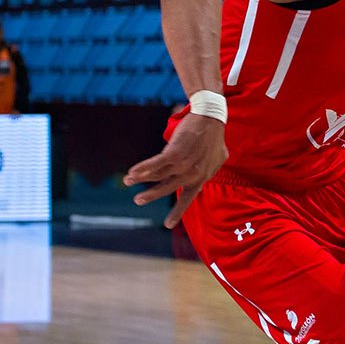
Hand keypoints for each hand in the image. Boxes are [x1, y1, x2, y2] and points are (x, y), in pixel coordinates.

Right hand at [124, 113, 227, 228]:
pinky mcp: (175, 152)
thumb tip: (207, 175)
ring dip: (140, 178)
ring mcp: (184, 164)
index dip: (178, 212)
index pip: (188, 198)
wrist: (211, 118)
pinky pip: (155, 164)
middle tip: (137, 200)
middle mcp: (192, 174)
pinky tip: (132, 171)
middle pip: (167, 188)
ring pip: (158, 175)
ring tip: (127, 180)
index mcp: (201, 178)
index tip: (167, 225)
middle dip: (151, 195)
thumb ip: (209, 169)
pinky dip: (142, 168)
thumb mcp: (217, 158)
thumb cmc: (213, 137)